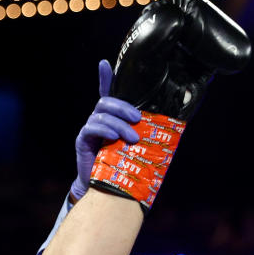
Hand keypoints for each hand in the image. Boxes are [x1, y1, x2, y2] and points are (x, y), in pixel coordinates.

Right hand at [70, 60, 139, 201]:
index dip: (105, 77)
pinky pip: (91, 128)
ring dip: (119, 124)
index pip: (107, 92)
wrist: (106, 191)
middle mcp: (98, 120)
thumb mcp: (135, 147)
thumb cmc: (122, 167)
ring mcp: (89, 129)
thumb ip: (144, 134)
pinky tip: (113, 137)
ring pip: (102, 115)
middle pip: (107, 101)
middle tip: (138, 119)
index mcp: (112, 118)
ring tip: (132, 137)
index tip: (104, 63)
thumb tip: (171, 128)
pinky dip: (104, 130)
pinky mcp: (82, 141)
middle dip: (124, 107)